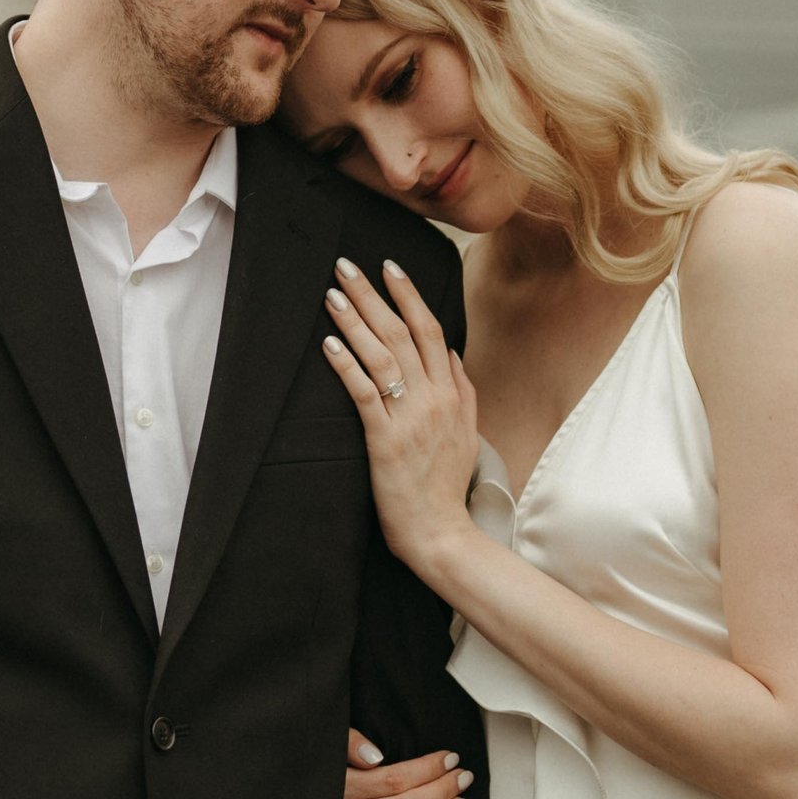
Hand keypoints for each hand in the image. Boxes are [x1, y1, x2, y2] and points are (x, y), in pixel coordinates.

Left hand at [322, 257, 481, 572]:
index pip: (431, 331)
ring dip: (355, 321)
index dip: (409, 296)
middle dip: (373, 295)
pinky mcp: (386, 440)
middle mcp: (434, 399)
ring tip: (332, 295)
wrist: (441, 532)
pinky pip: (366, 394)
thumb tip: (453, 353)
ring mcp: (411, 418)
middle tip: (347, 266)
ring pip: (383, 356)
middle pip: (402, 334)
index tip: (390, 267)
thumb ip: (462, 390)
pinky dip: (348, 365)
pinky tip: (330, 344)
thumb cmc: (445, 486)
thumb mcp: (467, 432)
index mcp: (453, 394)